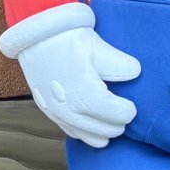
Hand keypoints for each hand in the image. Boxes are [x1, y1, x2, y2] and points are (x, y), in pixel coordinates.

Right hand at [0, 2, 140, 147]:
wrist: (34, 35)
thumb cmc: (67, 39)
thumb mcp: (99, 47)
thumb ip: (120, 65)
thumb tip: (135, 73)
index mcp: (86, 95)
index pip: (114, 114)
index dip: (126, 112)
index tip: (132, 108)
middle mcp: (69, 109)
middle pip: (100, 129)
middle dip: (115, 125)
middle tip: (124, 119)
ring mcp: (55, 110)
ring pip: (82, 133)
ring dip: (98, 135)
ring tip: (110, 133)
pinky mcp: (45, 107)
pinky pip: (65, 128)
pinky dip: (79, 132)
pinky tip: (86, 131)